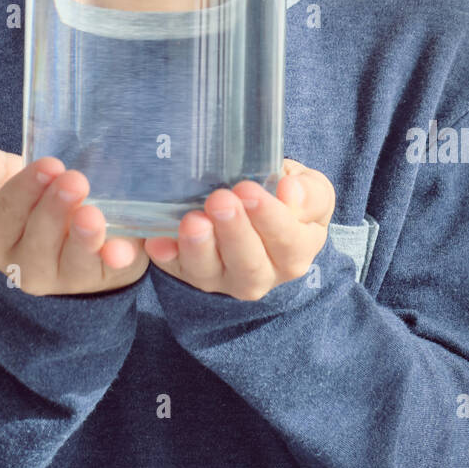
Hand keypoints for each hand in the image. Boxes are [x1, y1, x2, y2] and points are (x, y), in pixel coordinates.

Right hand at [0, 105, 148, 295]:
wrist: (62, 223)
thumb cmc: (20, 193)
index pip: (1, 220)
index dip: (22, 194)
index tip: (48, 164)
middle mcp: (26, 264)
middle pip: (37, 244)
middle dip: (53, 213)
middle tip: (73, 180)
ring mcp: (65, 276)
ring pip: (73, 265)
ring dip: (83, 241)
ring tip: (93, 215)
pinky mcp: (102, 275)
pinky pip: (111, 273)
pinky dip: (117, 261)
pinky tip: (122, 250)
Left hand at [143, 159, 334, 299]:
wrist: (256, 207)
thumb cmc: (286, 197)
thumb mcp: (311, 190)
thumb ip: (310, 193)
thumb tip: (291, 192)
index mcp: (296, 251)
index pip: (288, 243)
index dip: (270, 219)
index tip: (250, 190)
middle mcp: (261, 273)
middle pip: (249, 265)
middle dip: (234, 232)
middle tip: (220, 200)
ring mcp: (222, 277)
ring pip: (210, 273)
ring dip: (200, 248)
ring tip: (193, 220)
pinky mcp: (189, 271)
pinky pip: (175, 269)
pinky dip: (166, 256)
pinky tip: (157, 241)